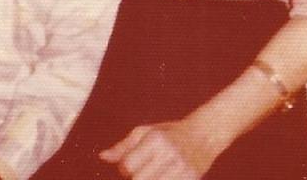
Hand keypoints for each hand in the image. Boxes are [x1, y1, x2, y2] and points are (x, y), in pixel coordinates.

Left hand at [101, 117, 216, 179]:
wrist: (204, 136)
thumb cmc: (168, 133)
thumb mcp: (145, 132)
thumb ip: (123, 147)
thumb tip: (102, 157)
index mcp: (156, 139)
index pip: (128, 166)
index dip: (123, 169)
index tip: (128, 166)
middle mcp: (169, 154)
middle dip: (135, 178)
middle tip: (140, 171)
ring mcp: (183, 170)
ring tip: (152, 173)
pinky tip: (162, 176)